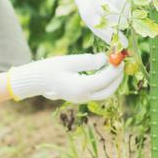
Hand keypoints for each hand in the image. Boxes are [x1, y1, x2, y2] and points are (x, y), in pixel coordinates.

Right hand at [7, 53, 122, 103]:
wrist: (36, 80)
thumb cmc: (49, 68)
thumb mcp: (69, 61)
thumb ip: (88, 61)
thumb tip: (105, 59)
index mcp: (80, 87)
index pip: (104, 80)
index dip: (114, 70)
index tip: (119, 59)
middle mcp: (82, 96)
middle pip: (108, 91)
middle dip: (117, 78)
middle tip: (121, 64)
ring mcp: (81, 98)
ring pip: (103, 93)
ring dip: (112, 81)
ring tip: (114, 66)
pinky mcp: (79, 97)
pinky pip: (97, 92)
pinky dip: (104, 83)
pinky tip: (103, 71)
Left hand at [70, 0, 130, 46]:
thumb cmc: (89, 7)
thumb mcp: (91, 20)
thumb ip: (104, 32)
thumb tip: (118, 47)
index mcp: (89, 16)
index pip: (105, 31)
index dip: (117, 39)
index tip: (126, 44)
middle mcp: (95, 4)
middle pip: (116, 17)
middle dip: (124, 23)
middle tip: (127, 25)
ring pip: (123, 5)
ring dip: (127, 11)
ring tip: (125, 13)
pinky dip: (127, 0)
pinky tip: (123, 1)